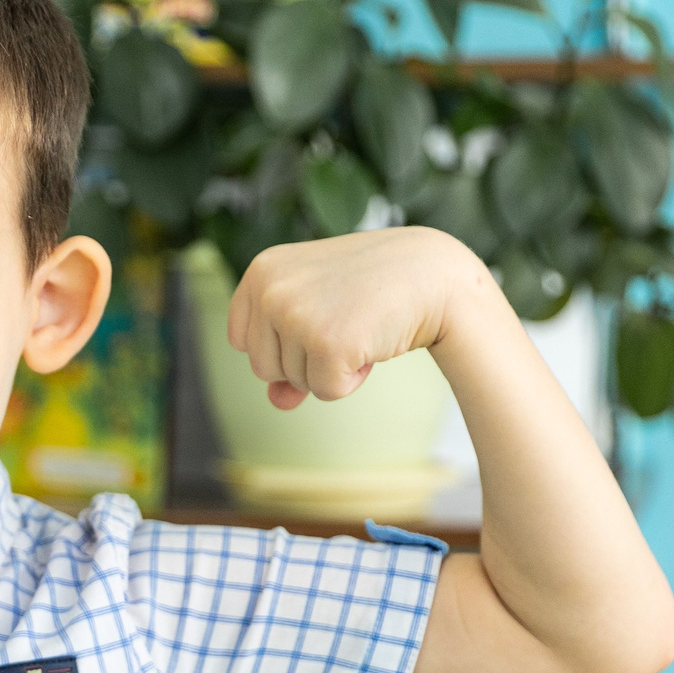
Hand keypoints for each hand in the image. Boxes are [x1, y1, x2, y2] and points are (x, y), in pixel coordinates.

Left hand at [226, 227, 477, 408]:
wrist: (432, 274)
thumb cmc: (371, 290)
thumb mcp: (317, 310)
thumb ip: (285, 354)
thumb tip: (277, 402)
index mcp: (261, 270)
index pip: (241, 340)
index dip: (280, 343)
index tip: (315, 317)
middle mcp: (271, 290)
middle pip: (263, 367)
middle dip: (304, 360)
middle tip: (343, 320)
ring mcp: (296, 315)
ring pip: (294, 382)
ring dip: (329, 368)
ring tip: (358, 326)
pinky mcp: (327, 343)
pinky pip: (325, 392)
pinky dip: (351, 380)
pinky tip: (370, 342)